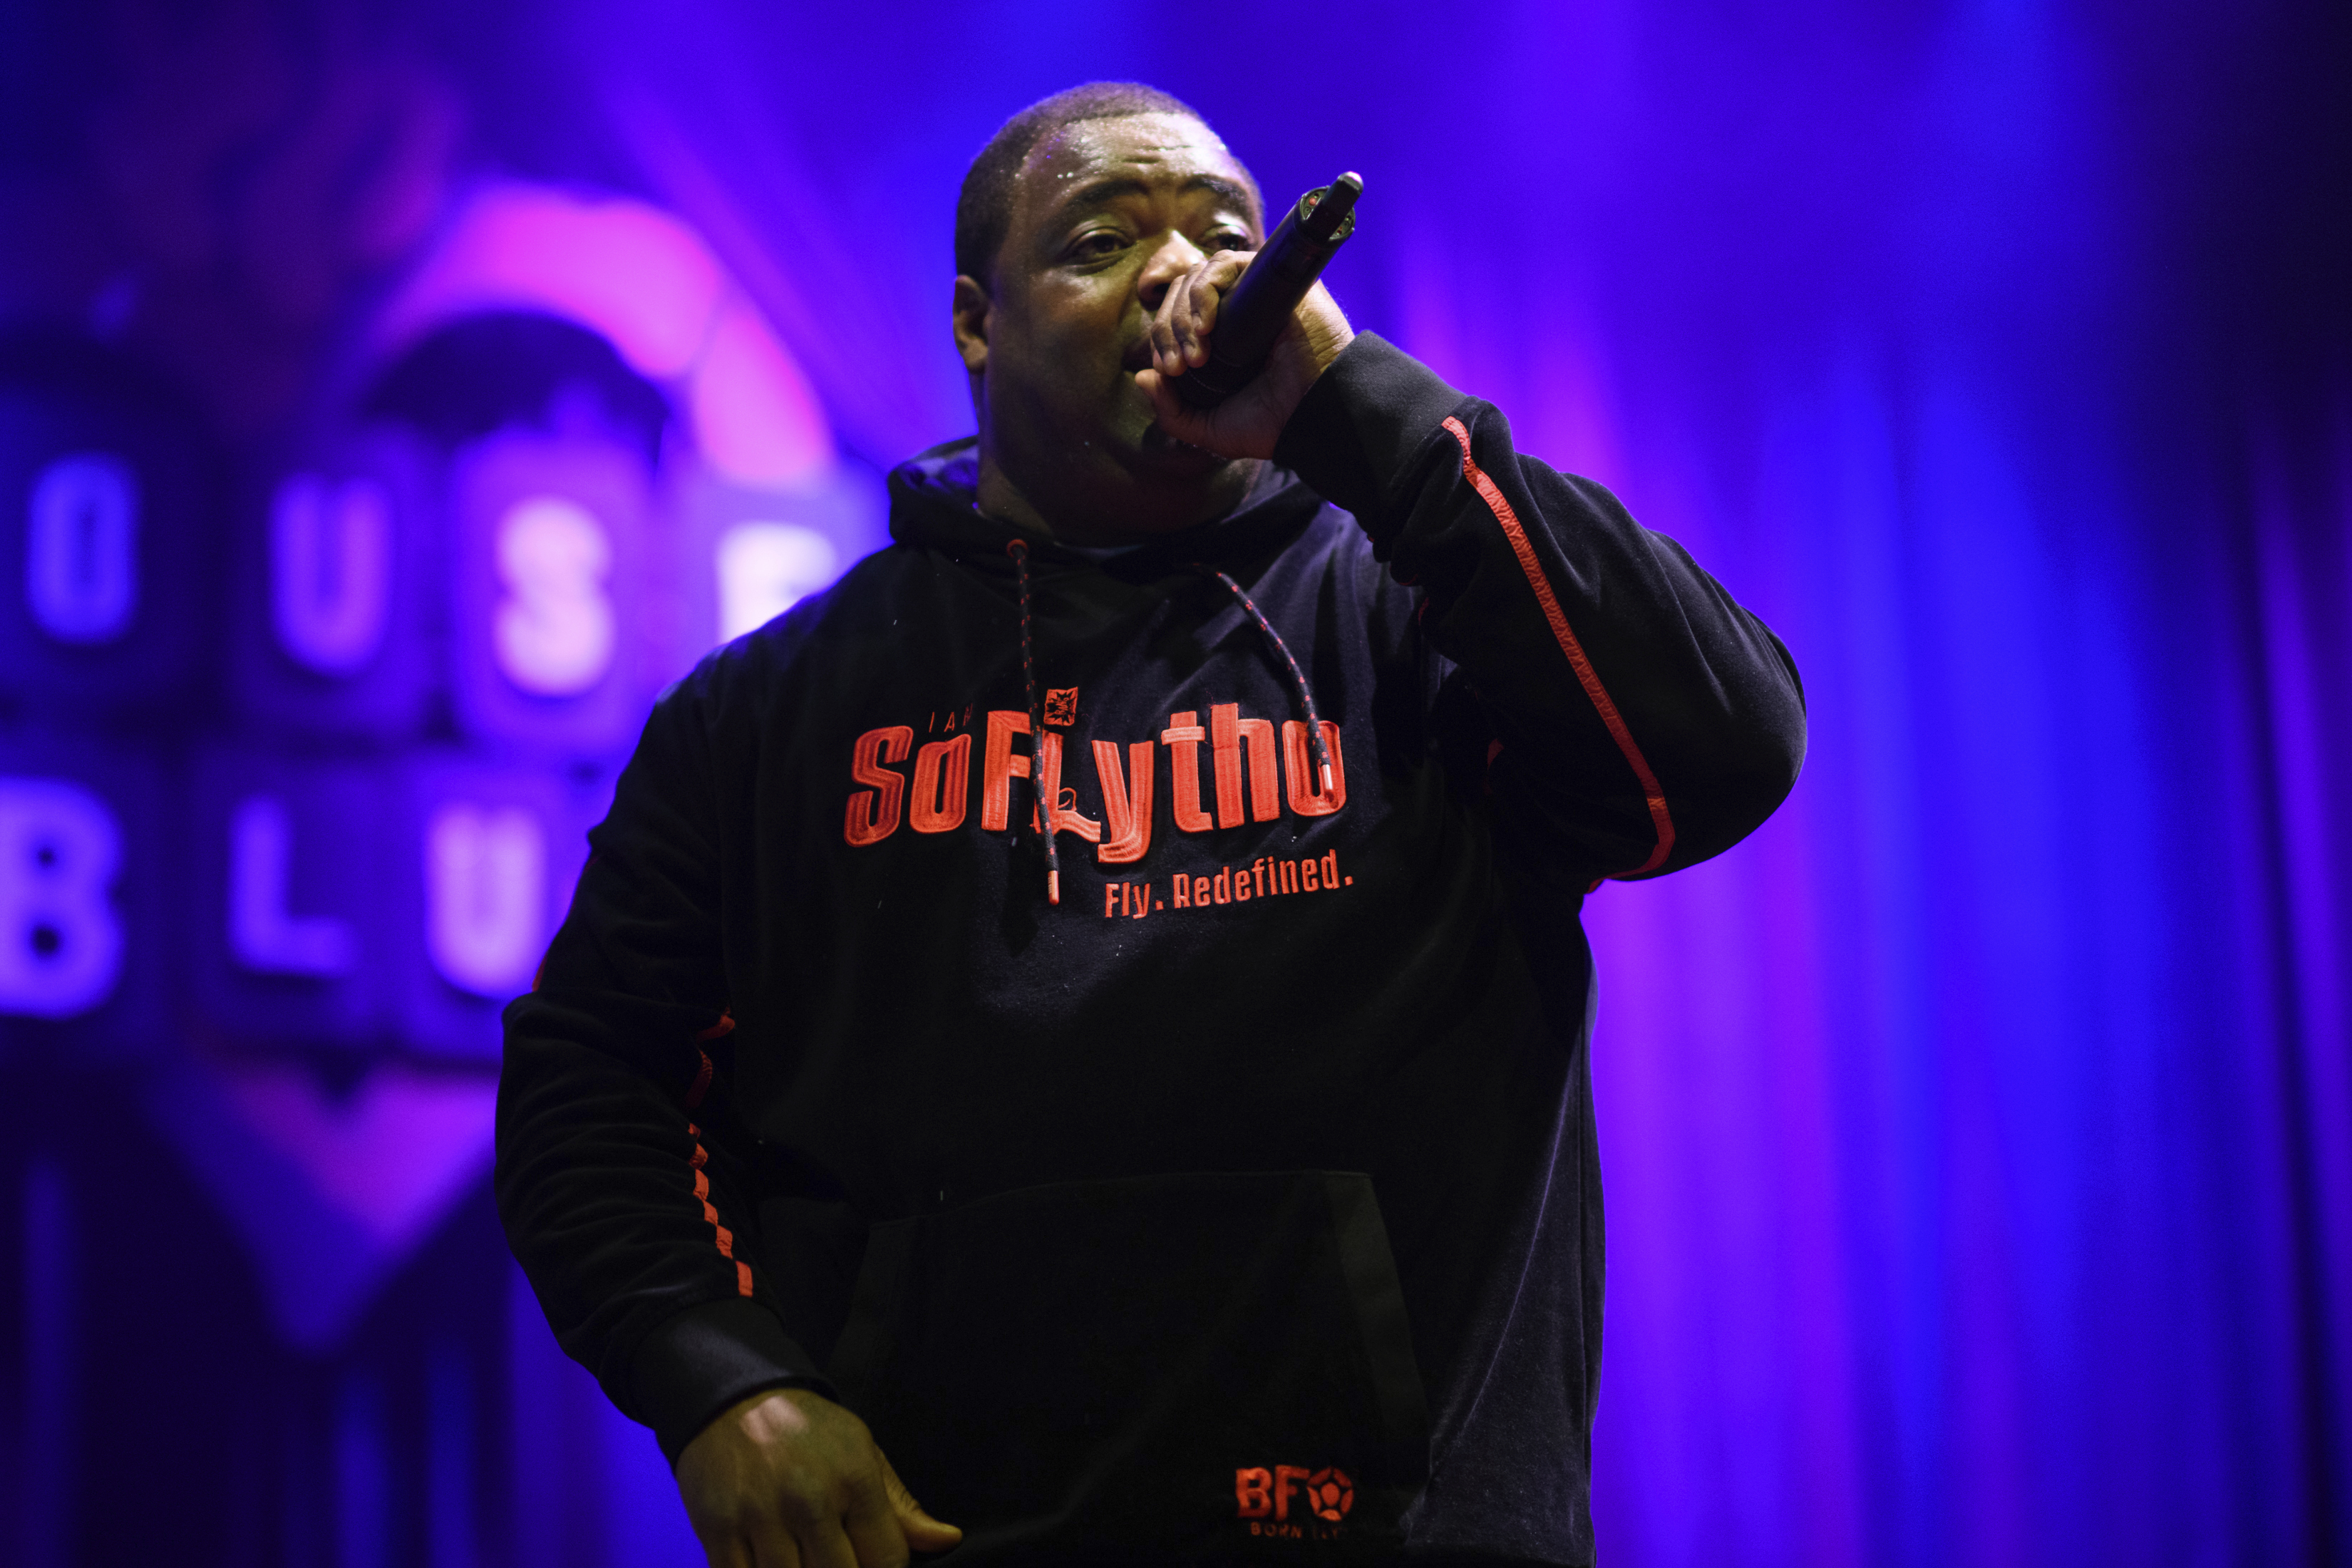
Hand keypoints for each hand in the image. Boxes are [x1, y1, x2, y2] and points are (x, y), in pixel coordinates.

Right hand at [676, 1387, 961, 1567]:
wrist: (733, 1400)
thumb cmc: (807, 1433)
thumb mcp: (863, 1453)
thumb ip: (902, 1508)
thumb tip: (947, 1541)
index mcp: (854, 1479)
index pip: (889, 1561)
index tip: (872, 1560)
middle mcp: (810, 1499)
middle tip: (837, 1555)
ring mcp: (761, 1517)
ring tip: (804, 1555)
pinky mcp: (718, 1530)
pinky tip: (769, 1560)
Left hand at [1135, 249, 1353, 459]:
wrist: (1315, 414)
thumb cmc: (1271, 423)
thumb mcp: (1208, 428)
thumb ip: (1171, 411)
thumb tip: (1142, 375)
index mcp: (1219, 338)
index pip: (1173, 317)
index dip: (1161, 339)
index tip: (1170, 372)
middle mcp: (1234, 310)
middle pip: (1179, 294)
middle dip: (1168, 330)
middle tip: (1179, 367)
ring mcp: (1253, 292)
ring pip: (1197, 277)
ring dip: (1184, 313)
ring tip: (1196, 352)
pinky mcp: (1271, 279)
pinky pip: (1225, 263)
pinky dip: (1206, 289)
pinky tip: (1207, 325)